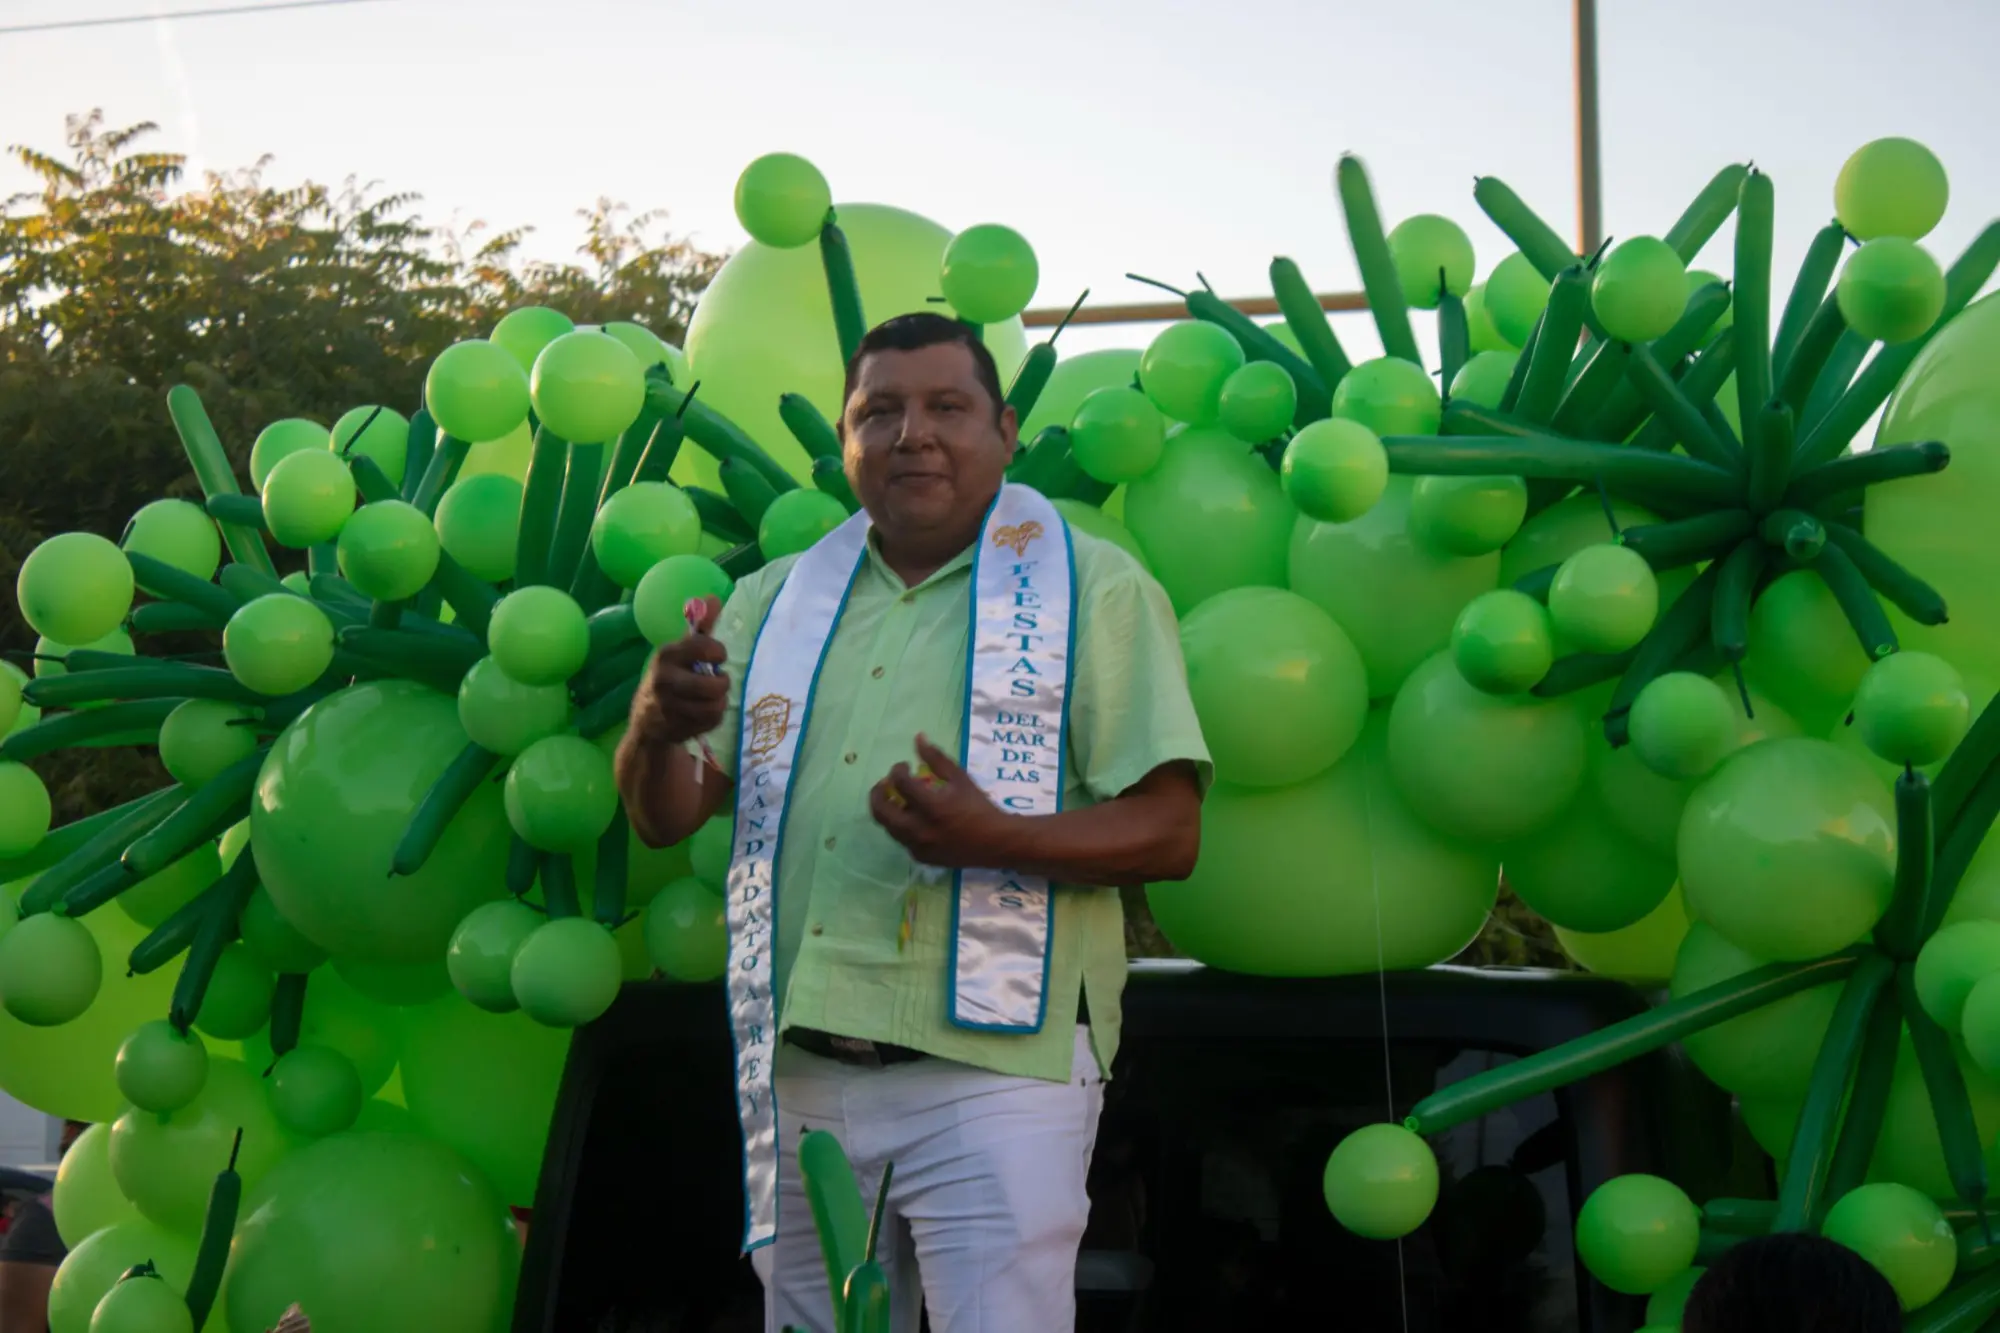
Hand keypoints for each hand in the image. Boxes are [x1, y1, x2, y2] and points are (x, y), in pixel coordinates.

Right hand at [627, 595, 727, 745]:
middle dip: (722, 683)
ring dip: (719, 702)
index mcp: (667, 654)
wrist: (647, 720)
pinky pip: (711, 722)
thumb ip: (701, 627)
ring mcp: (668, 707)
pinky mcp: (675, 728)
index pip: (703, 647)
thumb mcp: (681, 651)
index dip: (719, 652)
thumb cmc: (671, 677)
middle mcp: (664, 680)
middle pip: (714, 686)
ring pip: (716, 706)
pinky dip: (713, 718)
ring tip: (711, 699)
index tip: (719, 656)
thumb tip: (715, 597)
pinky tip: (703, 713)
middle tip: (718, 682)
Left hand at [868, 735, 1011, 868]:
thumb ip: (936, 758)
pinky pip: (902, 839)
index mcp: (931, 807)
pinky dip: (902, 825)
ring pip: (888, 826)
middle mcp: (920, 830)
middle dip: (877, 792)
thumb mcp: (960, 778)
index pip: (900, 783)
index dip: (897, 770)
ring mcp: (918, 847)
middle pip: (881, 811)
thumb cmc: (979, 807)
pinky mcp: (921, 858)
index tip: (904, 766)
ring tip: (897, 799)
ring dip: (888, 809)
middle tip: (885, 783)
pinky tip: (913, 817)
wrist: (996, 842)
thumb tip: (918, 738)